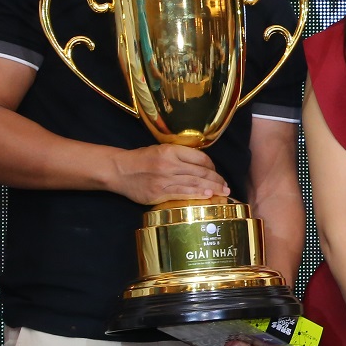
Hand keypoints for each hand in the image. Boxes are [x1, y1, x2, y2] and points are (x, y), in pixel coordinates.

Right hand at [106, 144, 227, 204]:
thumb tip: (202, 164)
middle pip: (200, 172)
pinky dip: (197, 194)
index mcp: (171, 150)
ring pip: (194, 183)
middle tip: (226, 186)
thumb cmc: (141, 159)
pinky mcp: (159, 192)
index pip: (200, 158)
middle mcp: (169, 164)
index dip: (212, 166)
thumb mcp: (161, 149)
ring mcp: (164, 179)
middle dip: (217, 179)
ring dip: (212, 188)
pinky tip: (207, 196)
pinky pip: (182, 193)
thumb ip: (180, 155)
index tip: (217, 172)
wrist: (118, 170)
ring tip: (223, 192)